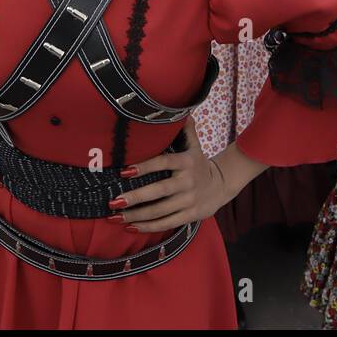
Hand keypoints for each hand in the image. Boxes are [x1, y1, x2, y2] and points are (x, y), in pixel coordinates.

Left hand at [114, 117, 230, 232]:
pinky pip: (167, 223)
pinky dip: (148, 226)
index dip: (144, 167)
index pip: (163, 163)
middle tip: (114, 201)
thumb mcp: (195, 146)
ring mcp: (189, 201)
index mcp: (186, 162)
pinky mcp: (190, 216)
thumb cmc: (199, 163)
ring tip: (115, 217)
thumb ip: (186, 130)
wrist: (222, 185)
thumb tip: (182, 110)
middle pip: (159, 191)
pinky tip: (131, 226)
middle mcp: (188, 182)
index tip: (124, 171)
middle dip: (135, 198)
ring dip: (136, 216)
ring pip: (160, 211)